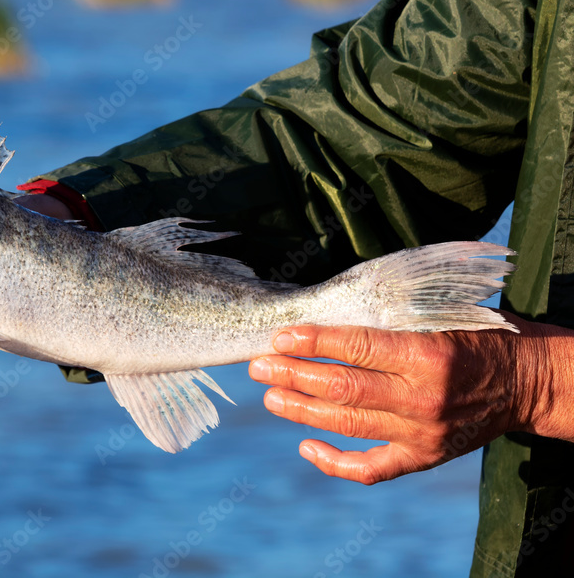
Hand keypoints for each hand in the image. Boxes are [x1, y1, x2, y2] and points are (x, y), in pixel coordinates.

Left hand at [248, 313, 573, 484]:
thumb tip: (321, 314)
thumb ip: (388, 318)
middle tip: (258, 366)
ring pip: (347, 425)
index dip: (312, 342)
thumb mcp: (438, 315)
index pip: (357, 347)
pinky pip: (370, 468)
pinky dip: (333, 462)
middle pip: (342, 388)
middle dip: (293, 376)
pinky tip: (304, 445)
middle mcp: (423, 397)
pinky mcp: (423, 457)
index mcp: (427, 354)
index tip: (279, 336)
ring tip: (270, 396)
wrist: (524, 382)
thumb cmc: (473, 337)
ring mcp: (422, 433)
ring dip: (300, 411)